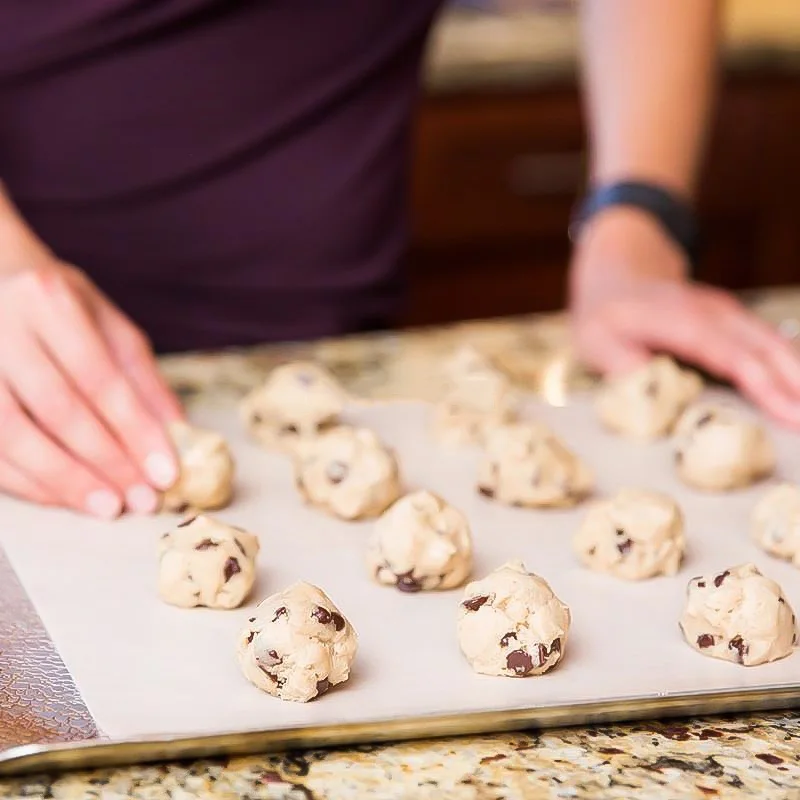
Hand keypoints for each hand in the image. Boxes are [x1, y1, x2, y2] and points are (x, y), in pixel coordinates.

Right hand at [0, 251, 183, 516]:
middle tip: (140, 498)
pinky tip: (63, 498)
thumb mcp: (109, 326)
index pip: (99, 378)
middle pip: (58, 410)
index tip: (165, 472)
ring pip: (13, 435)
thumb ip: (142, 379)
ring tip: (108, 507)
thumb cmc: (58, 306)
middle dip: (106, 462)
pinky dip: (27, 481)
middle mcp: (0, 327)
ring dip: (65, 480)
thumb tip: (177, 433)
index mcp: (48, 300)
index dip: (135, 430)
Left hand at [569, 207, 799, 426]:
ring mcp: (727, 312)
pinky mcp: (734, 320)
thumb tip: (659, 397)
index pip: (731, 356)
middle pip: (765, 349)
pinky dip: (792, 365)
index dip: (763, 385)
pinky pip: (770, 342)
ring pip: (775, 343)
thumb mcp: (598, 344)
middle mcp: (712, 312)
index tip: (791, 413)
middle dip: (797, 385)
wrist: (617, 275)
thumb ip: (628, 370)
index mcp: (680, 321)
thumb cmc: (605, 316)